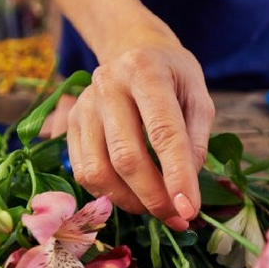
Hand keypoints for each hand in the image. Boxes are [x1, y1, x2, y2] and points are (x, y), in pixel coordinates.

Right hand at [53, 37, 214, 229]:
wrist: (133, 50)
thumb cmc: (172, 76)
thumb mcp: (198, 95)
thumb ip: (197, 139)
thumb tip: (184, 188)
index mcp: (145, 70)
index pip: (162, 132)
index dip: (177, 176)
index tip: (190, 209)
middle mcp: (107, 85)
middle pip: (126, 157)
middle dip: (154, 197)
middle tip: (177, 217)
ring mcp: (83, 105)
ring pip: (99, 171)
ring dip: (130, 201)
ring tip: (155, 206)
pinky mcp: (70, 124)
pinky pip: (84, 173)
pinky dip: (109, 194)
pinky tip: (132, 194)